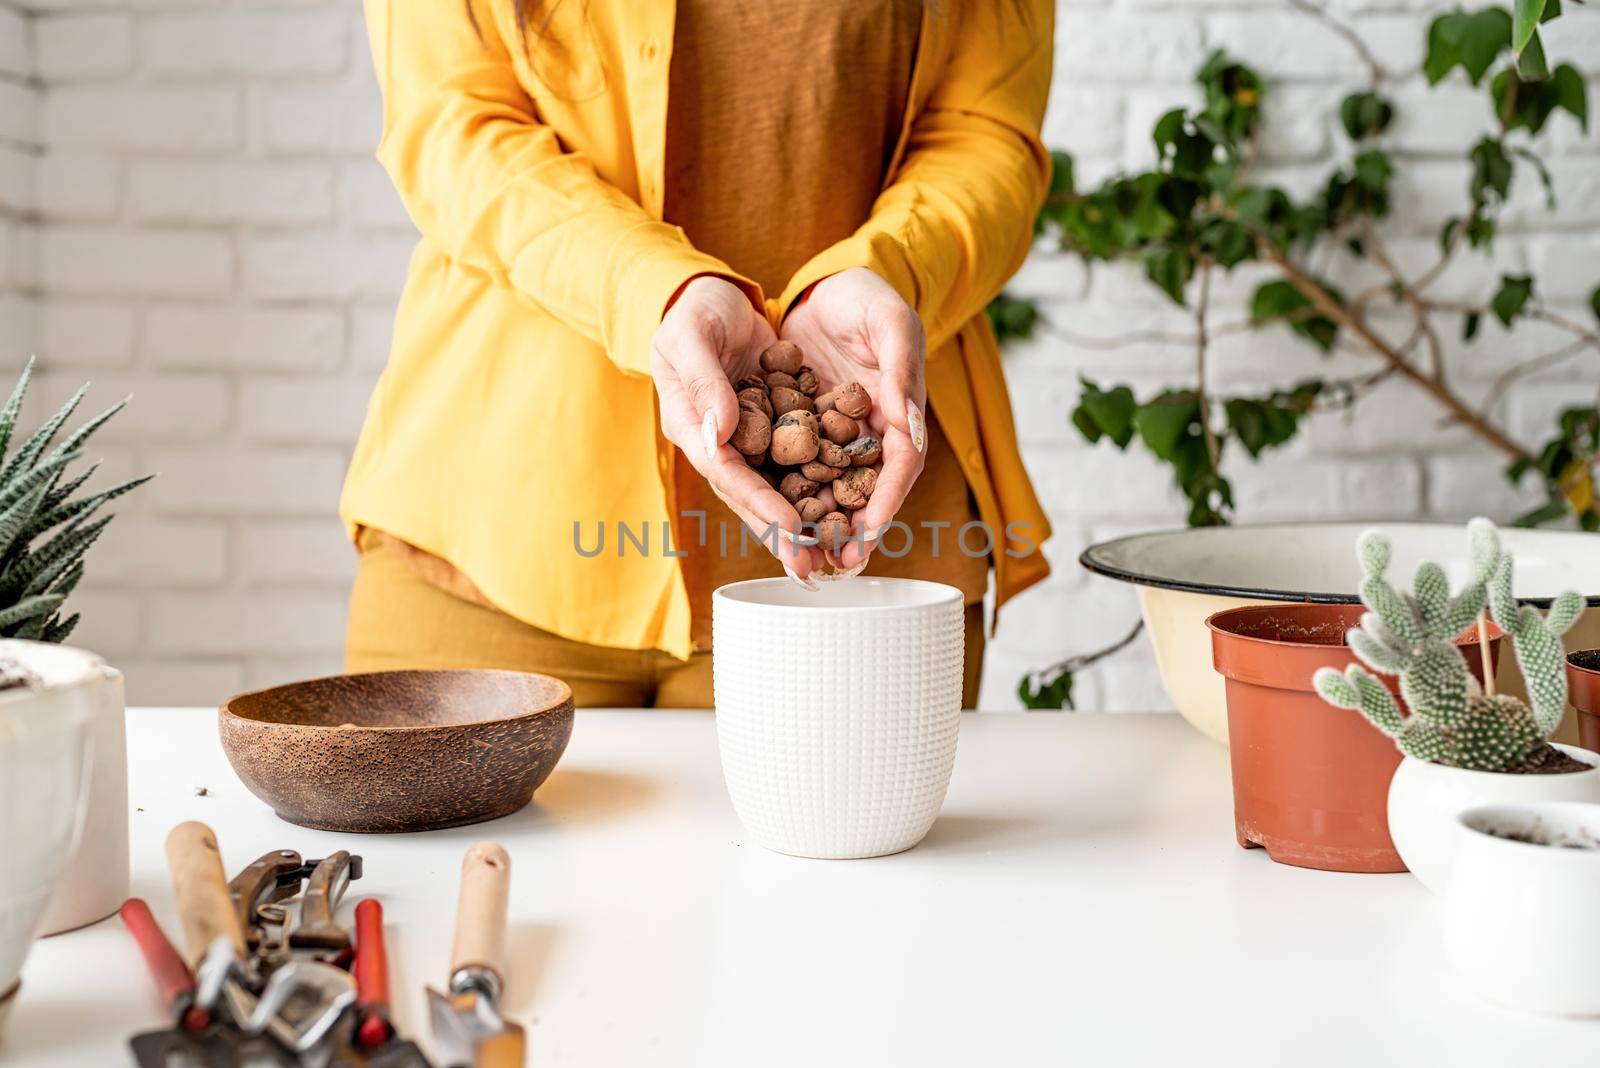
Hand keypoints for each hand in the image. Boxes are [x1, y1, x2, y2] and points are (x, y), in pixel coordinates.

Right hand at [650, 276, 819, 581]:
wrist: (714, 297)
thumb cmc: (693, 312)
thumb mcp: (690, 338)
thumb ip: (704, 383)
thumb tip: (720, 436)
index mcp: (693, 428)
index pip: (729, 476)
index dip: (759, 505)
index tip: (790, 530)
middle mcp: (719, 445)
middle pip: (753, 498)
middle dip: (783, 536)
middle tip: (812, 573)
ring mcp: (747, 440)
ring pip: (778, 490)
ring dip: (804, 525)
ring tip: (832, 559)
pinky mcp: (772, 429)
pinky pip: (798, 465)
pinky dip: (819, 489)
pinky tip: (846, 512)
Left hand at [781, 268, 926, 569]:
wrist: (825, 286)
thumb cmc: (866, 297)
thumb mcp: (890, 324)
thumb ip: (902, 372)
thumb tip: (908, 426)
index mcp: (899, 412)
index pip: (900, 467)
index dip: (886, 501)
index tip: (869, 531)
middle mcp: (870, 433)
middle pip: (865, 490)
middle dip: (852, 529)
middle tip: (835, 563)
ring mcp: (836, 435)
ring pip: (829, 488)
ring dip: (817, 522)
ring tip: (802, 556)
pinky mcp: (803, 430)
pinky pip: (794, 467)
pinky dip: (787, 494)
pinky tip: (769, 518)